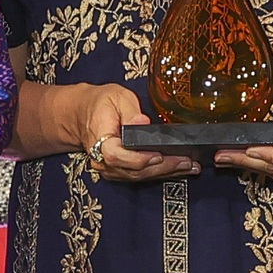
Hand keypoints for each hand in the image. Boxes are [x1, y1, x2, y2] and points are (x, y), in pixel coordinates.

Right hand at [72, 82, 194, 182]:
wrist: (84, 114)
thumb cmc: (101, 104)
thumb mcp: (116, 96)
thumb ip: (130, 109)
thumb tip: (143, 122)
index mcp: (99, 138)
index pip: (116, 155)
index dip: (138, 159)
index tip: (158, 155)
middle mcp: (102, 159)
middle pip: (133, 170)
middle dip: (162, 168)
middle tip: (185, 162)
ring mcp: (109, 168)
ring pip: (138, 176)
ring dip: (165, 173)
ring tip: (189, 166)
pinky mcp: (118, 171)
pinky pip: (139, 176)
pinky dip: (159, 174)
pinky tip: (177, 169)